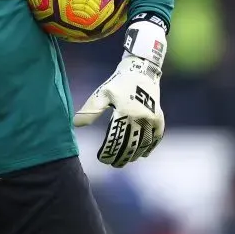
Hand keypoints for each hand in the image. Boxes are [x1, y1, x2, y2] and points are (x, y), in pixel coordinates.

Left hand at [73, 19, 166, 166]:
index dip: (109, 151)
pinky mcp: (159, 118)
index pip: (116, 139)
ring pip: (144, 143)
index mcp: (125, 112)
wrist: (142, 69)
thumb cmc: (119, 81)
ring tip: (126, 161)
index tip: (102, 158)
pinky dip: (150, 147)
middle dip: (121, 157)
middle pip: (131, 144)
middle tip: (113, 164)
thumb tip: (76, 124)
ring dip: (135, 154)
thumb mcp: (102, 93)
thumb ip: (91, 110)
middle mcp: (141, 118)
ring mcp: (152, 119)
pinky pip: (156, 137)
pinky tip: (143, 154)